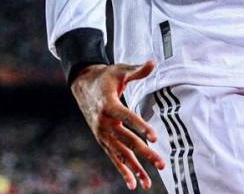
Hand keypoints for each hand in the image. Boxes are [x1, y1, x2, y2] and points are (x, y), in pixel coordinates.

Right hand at [71, 59, 164, 189]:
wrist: (83, 86)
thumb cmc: (106, 77)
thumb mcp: (120, 70)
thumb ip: (137, 70)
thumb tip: (154, 62)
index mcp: (109, 105)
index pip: (128, 117)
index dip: (141, 126)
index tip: (155, 137)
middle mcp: (104, 123)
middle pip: (127, 140)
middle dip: (145, 153)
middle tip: (161, 162)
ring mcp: (102, 134)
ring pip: (121, 153)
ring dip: (135, 168)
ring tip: (149, 182)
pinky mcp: (102, 140)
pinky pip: (114, 158)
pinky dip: (123, 171)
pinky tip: (133, 184)